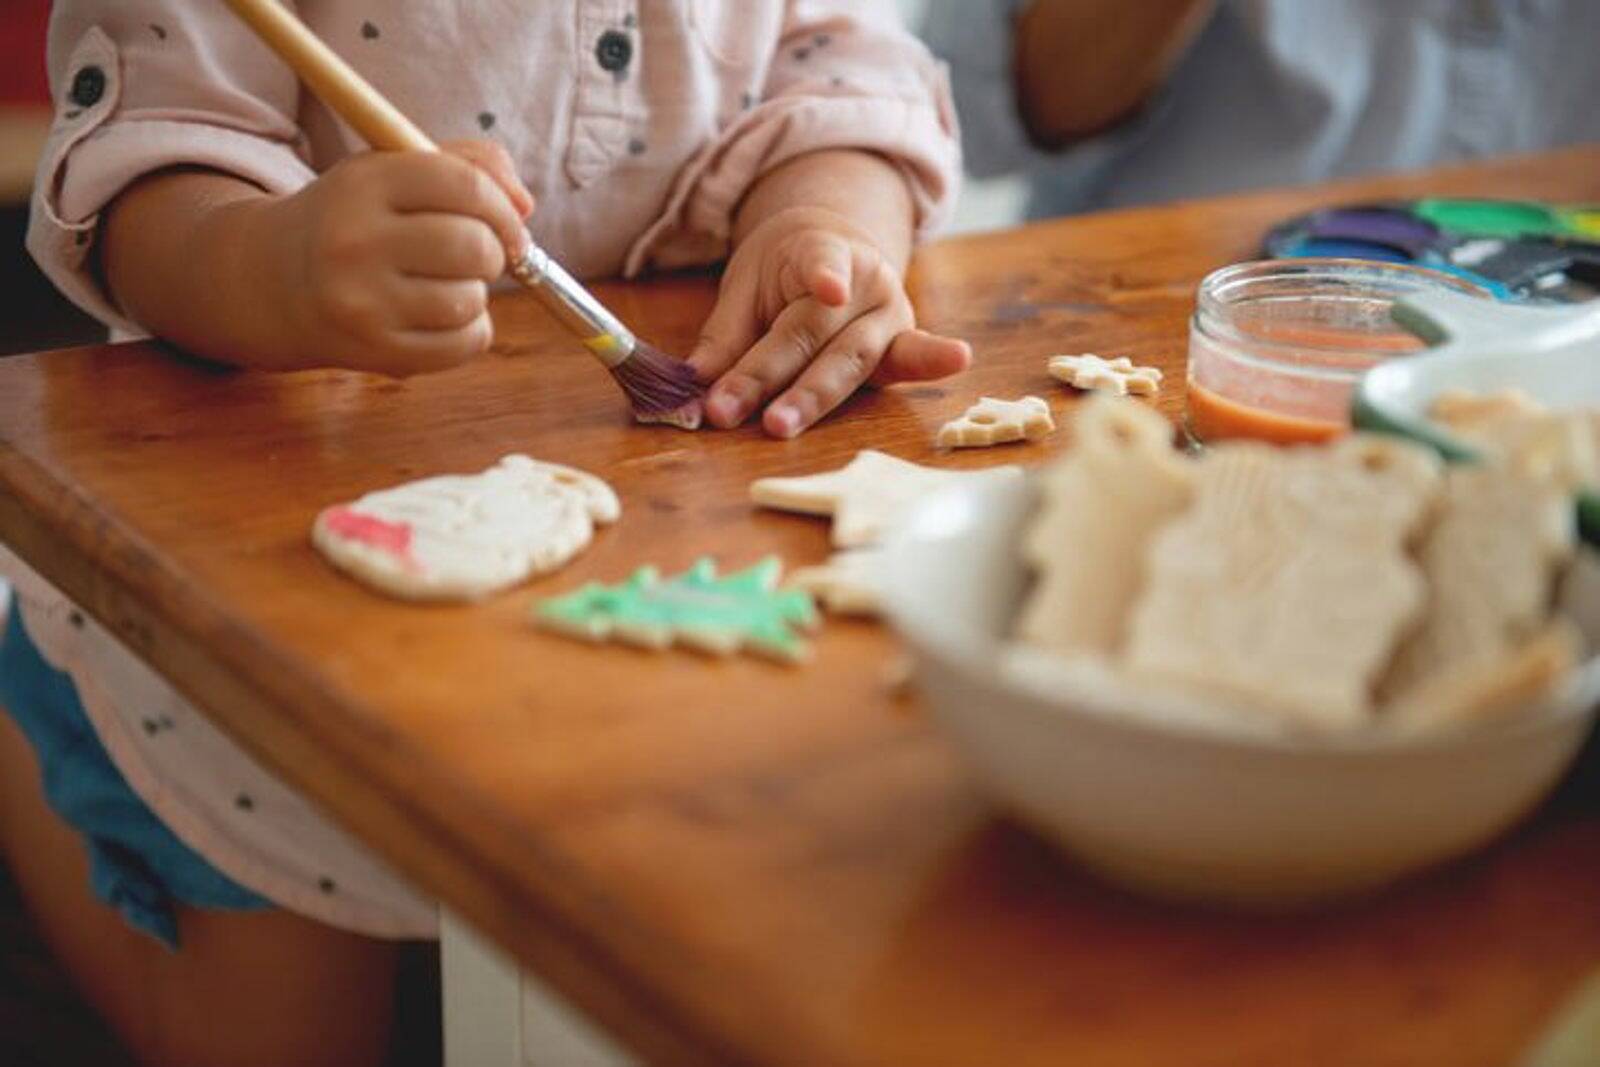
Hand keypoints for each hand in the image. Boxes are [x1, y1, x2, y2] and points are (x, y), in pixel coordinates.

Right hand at [250, 140, 533, 374]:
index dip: (503, 207)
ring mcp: (362, 302)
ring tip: (447, 284)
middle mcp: (355, 242)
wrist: (276, 281)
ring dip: (476, 293)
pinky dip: (471, 331)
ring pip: (471, 300)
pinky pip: (465, 343)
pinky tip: (444, 317)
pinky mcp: (374, 351)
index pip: (465, 185)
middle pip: (474, 246)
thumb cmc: (356, 220)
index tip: (509, 223)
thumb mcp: (393, 170)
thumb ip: (467, 164)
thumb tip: (524, 206)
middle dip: (493, 251)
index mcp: (363, 182)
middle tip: (477, 254)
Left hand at [687, 207, 971, 437]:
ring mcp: (890, 315)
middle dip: (768, 374)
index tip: (828, 288)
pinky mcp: (900, 348)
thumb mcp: (747, 288)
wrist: (835, 248)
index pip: (819, 264)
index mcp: (824, 249)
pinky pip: (907, 362)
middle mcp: (866, 280)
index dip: (823, 276)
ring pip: (849, 360)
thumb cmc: (784, 274)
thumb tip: (694, 387)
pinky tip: (957, 358)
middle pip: (813, 331)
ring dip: (810, 398)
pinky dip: (930, 361)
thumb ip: (725, 337)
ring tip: (779, 425)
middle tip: (726, 410)